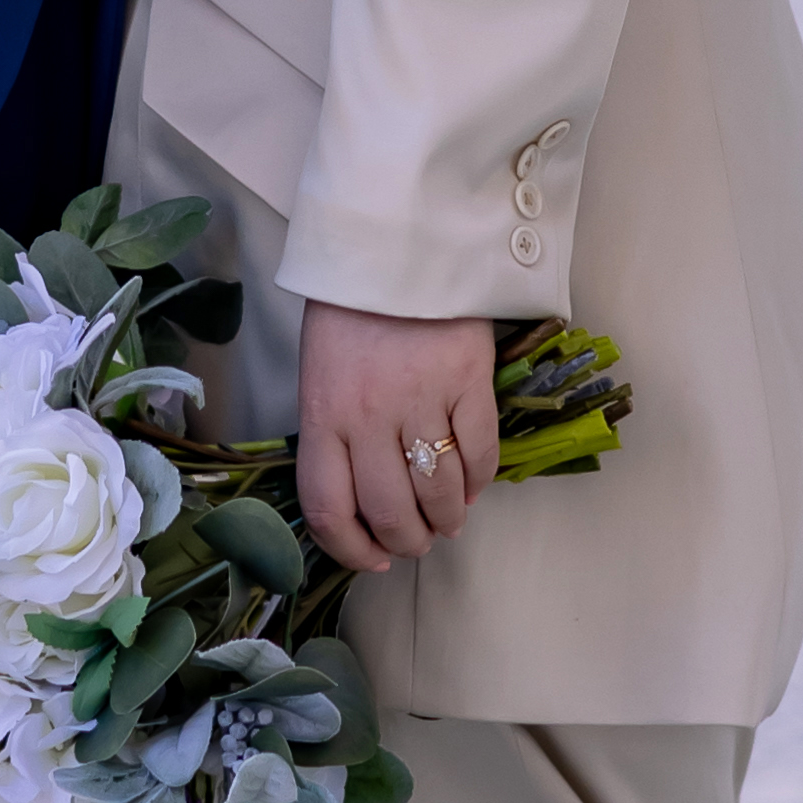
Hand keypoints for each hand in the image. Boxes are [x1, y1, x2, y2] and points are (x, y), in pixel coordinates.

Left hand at [299, 300, 502, 577]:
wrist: (394, 244)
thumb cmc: (350, 311)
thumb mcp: (322, 373)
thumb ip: (336, 433)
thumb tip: (371, 498)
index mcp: (322, 414)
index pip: (328, 507)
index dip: (351, 549)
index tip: (372, 559)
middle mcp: (368, 416)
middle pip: (389, 511)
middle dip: (407, 543)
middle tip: (417, 542)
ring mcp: (421, 398)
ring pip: (439, 491)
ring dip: (447, 519)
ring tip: (448, 520)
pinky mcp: (469, 380)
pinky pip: (480, 453)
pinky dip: (480, 481)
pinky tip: (473, 485)